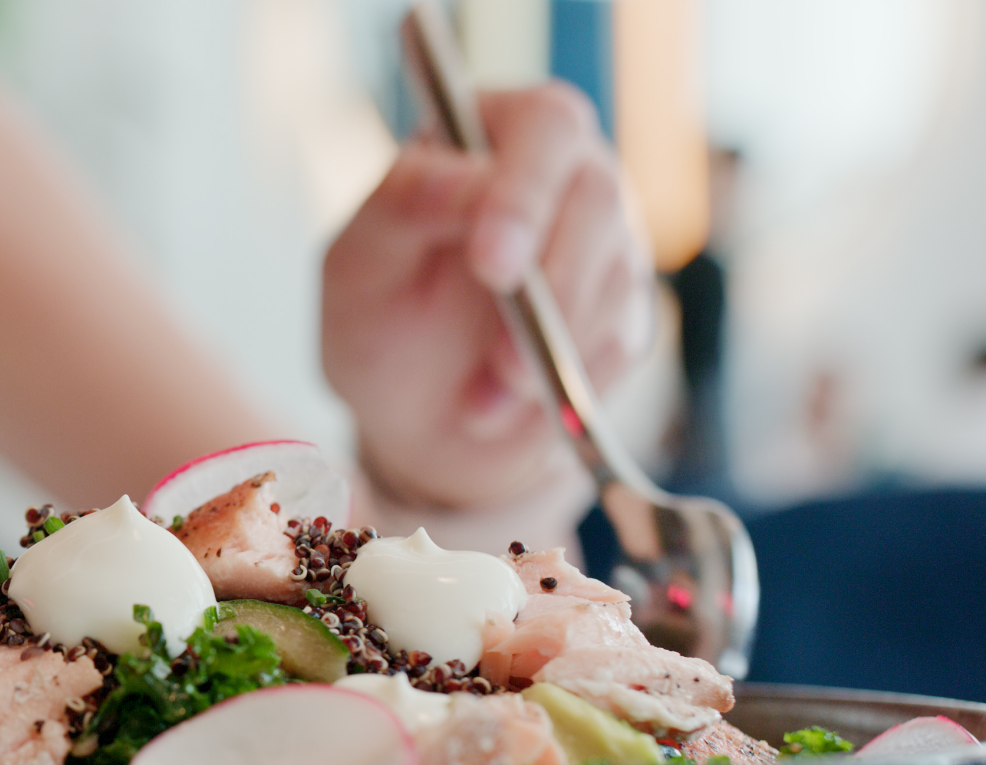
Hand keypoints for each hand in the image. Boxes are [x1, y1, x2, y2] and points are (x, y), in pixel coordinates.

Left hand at [322, 82, 653, 509]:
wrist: (415, 419)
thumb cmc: (379, 323)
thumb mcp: (359, 265)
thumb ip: (403, 205)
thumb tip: (471, 181)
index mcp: (493, 132)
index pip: (543, 125)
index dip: (523, 194)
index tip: (490, 264)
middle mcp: (563, 171)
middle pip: (599, 195)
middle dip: (551, 282)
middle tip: (502, 356)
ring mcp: (605, 237)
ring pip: (615, 275)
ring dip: (543, 352)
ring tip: (479, 397)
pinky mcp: (626, 307)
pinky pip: (621, 339)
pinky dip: (561, 383)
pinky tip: (504, 401)